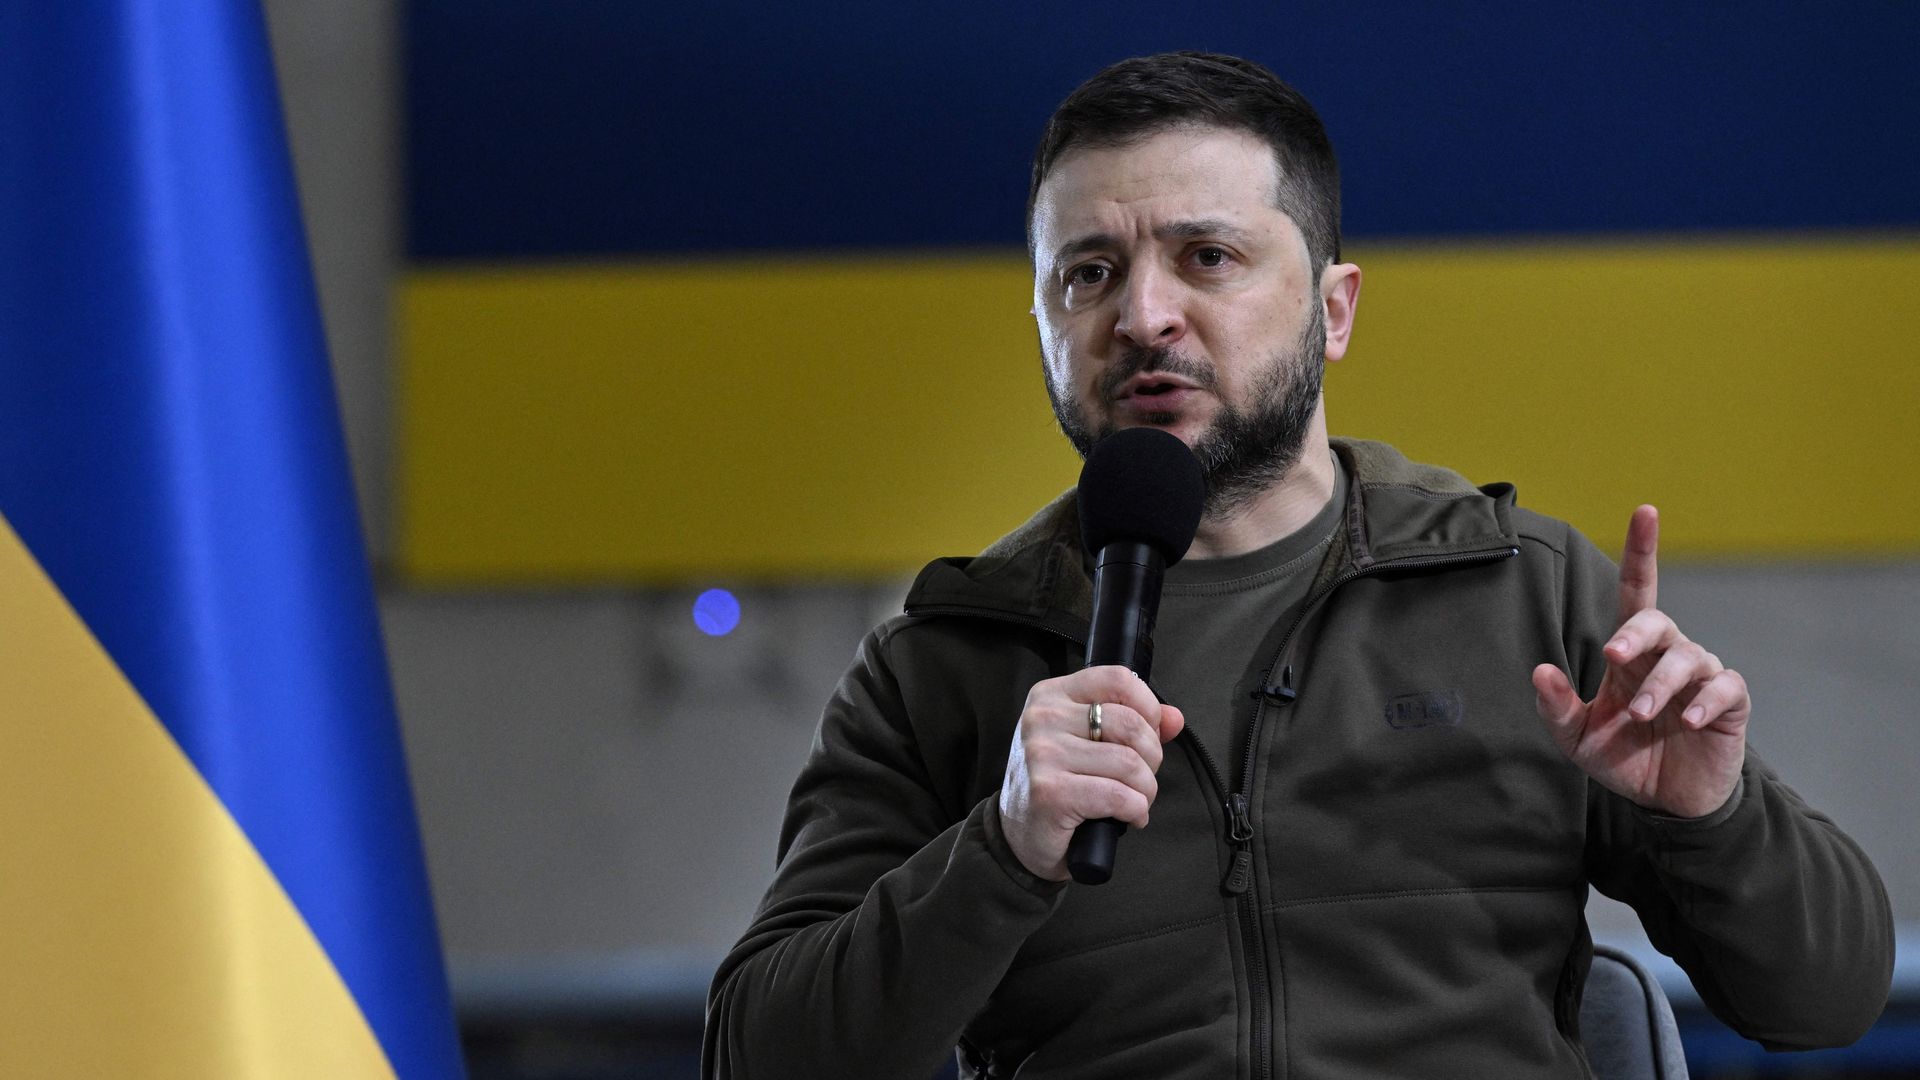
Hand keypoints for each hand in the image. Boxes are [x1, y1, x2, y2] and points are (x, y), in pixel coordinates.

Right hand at [999, 666, 1185, 880]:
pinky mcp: (1051, 792)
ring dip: (1146, 790)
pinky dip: (1136, 810)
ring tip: (1136, 801)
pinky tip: (1129, 817)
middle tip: (1141, 778)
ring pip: (1129, 763)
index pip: (1117, 678)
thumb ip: (1133, 723)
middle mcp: (1043, 718)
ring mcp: (1043, 754)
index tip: (1150, 735)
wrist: (1020, 835)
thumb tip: (1174, 718)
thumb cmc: (1057, 784)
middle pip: (1131, 724)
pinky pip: (1119, 796)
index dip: (1148, 707)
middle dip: (1152, 757)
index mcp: (1051, 695)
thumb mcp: (1088, 743)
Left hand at [1531, 505, 1750, 818]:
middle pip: (1657, 620)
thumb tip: (1540, 670)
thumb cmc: (1623, 758)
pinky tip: (1689, 721)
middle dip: (1636, 634)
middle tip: (1614, 657)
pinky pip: (1724, 687)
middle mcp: (1666, 656)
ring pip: (1688, 657)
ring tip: (1643, 716)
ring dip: (1662, 684)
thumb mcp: (1578, 738)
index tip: (1645, 511)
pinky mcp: (1729, 703)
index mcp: (1630, 654)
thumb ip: (1557, 707)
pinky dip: (1706, 700)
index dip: (1641, 552)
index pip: (1635, 592)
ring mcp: (1701, 677)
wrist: (1668, 800)